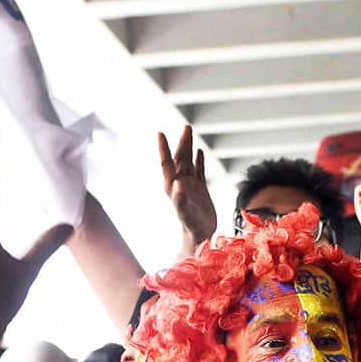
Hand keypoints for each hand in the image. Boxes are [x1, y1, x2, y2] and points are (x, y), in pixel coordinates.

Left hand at [159, 126, 216, 252]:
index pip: (167, 163)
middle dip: (181, 143)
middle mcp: (180, 183)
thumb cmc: (190, 225)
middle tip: (186, 127)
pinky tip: (199, 152)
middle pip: (179, 158)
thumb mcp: (184, 211)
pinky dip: (199, 160)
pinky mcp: (200, 189)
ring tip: (189, 132)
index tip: (160, 134)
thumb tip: (178, 183)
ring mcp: (190, 185)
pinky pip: (199, 170)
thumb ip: (180, 197)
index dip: (163, 149)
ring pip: (189, 161)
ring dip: (189, 147)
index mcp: (173, 186)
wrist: (200, 234)